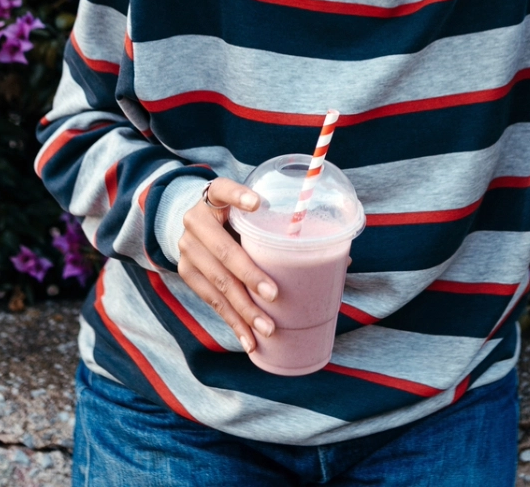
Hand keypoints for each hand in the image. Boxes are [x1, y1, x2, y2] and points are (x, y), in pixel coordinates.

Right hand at [177, 178, 277, 353]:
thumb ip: (282, 225)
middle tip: (274, 295)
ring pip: (218, 283)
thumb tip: (343, 257)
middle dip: (250, 276)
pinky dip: (232, 322)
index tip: (258, 204)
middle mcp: (196, 220)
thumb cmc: (237, 214)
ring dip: (244, 309)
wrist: (195, 222)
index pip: (223, 190)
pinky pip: (211, 301)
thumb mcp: (250, 208)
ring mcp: (188, 248)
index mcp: (215, 194)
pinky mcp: (186, 272)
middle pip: (224, 251)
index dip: (238, 196)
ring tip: (268, 328)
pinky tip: (248, 340)